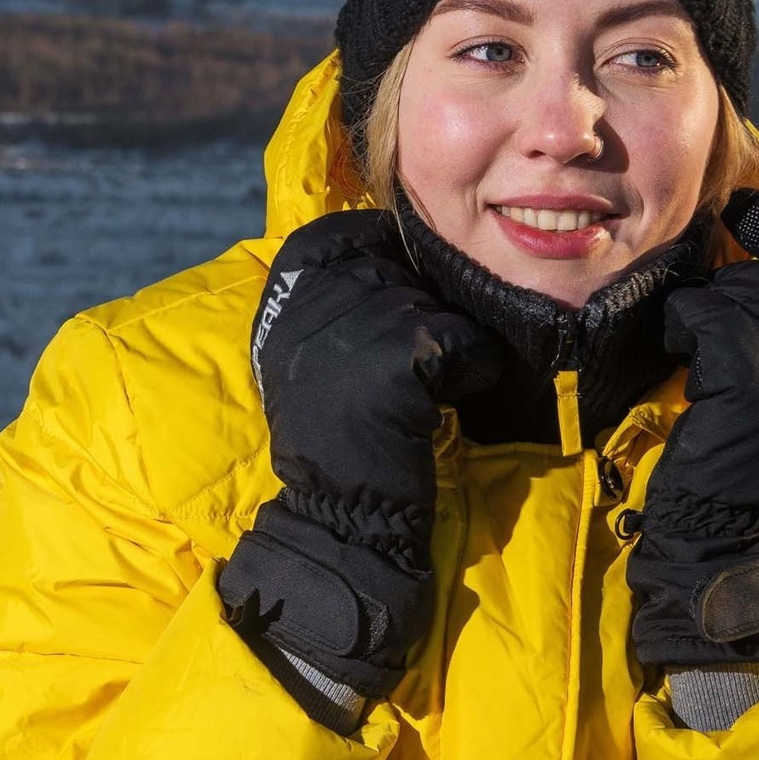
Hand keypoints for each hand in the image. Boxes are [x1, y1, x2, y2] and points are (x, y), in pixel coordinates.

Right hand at [218, 210, 503, 728]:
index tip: (402, 308)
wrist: (340, 525)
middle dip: (425, 313)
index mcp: (282, 295)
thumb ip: (341, 300)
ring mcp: (346, 328)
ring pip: (435, 304)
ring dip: (453, 345)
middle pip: (398, 268)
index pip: (343, 234)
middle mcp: (305, 302)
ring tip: (439, 389)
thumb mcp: (315, 357)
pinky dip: (476, 369)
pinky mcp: (392, 361)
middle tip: (422, 371)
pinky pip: (462, 341)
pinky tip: (460, 399)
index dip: (384, 260)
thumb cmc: (341, 445)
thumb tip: (400, 244)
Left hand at [627, 189, 758, 670]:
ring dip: (701, 327)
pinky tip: (696, 387)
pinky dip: (680, 341)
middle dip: (726, 297)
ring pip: (722, 289)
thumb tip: (750, 258)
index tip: (743, 210)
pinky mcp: (743, 345)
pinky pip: (691, 312)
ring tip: (715, 383)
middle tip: (719, 355)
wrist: (739, 523)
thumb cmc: (757, 460)